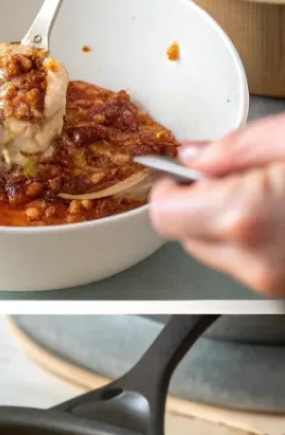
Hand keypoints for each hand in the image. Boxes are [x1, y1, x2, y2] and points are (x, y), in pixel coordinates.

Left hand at [148, 115, 284, 295]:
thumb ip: (233, 148)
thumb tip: (193, 157)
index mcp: (245, 217)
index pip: (162, 215)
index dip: (167, 191)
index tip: (178, 176)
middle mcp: (254, 260)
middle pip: (185, 236)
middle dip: (200, 206)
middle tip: (240, 178)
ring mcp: (272, 281)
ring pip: (215, 253)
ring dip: (226, 225)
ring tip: (271, 196)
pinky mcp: (284, 287)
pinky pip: (248, 263)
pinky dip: (253, 240)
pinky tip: (282, 216)